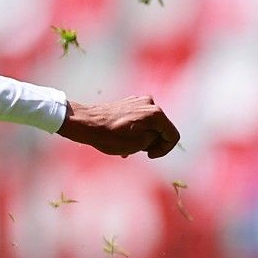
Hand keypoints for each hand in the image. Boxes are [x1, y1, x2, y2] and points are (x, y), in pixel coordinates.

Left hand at [57, 96, 180, 158]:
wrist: (85, 124)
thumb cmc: (110, 136)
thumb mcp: (139, 144)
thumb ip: (155, 139)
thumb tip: (155, 135)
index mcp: (156, 113)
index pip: (172, 135)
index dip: (164, 149)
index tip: (149, 156)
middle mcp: (149, 103)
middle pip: (161, 129)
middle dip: (152, 143)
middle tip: (137, 152)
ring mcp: (137, 101)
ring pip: (149, 125)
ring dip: (142, 138)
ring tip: (126, 149)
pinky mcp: (127, 103)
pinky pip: (138, 120)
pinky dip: (134, 131)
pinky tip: (122, 142)